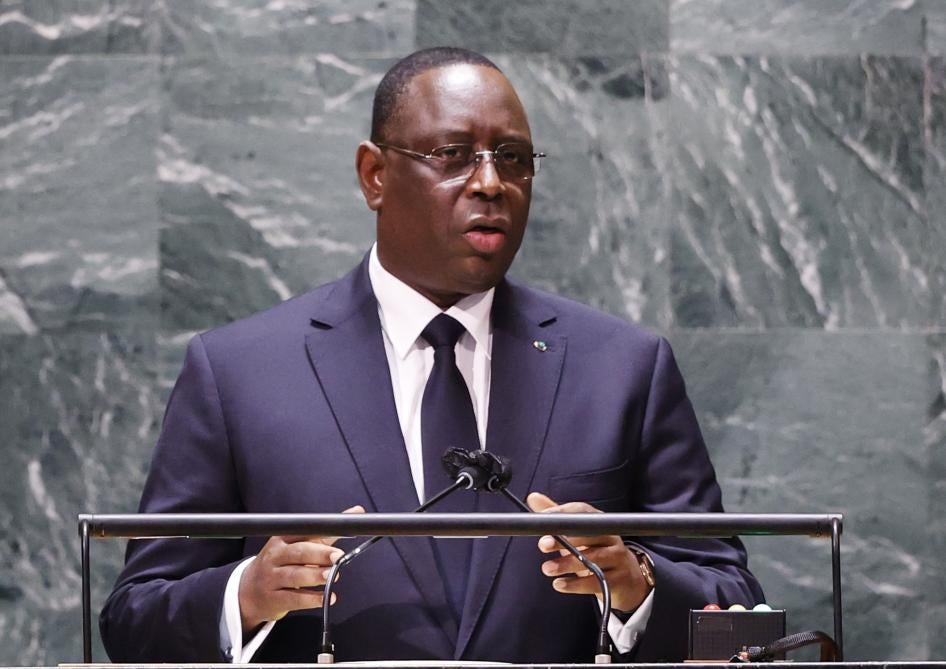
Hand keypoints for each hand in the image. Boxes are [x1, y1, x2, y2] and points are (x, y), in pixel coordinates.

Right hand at [239, 505, 364, 631]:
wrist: (249, 592)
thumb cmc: (280, 564)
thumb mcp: (298, 545)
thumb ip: (326, 531)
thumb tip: (356, 512)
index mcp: (282, 539)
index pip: (303, 532)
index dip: (322, 531)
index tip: (341, 530)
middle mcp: (275, 556)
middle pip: (298, 552)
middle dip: (319, 554)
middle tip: (337, 557)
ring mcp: (272, 578)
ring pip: (295, 575)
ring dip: (315, 575)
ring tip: (332, 576)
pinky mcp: (273, 599)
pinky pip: (294, 599)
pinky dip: (312, 599)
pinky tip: (326, 598)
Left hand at [527, 492, 650, 612]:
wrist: (627, 579)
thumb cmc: (597, 551)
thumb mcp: (578, 534)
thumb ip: (557, 517)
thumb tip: (534, 497)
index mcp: (600, 522)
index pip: (582, 511)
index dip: (562, 513)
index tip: (543, 519)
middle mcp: (611, 537)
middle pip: (588, 535)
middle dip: (564, 539)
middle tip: (543, 544)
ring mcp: (618, 558)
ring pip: (592, 559)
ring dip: (566, 564)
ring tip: (547, 568)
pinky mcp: (620, 580)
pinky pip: (597, 582)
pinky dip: (575, 585)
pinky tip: (559, 584)